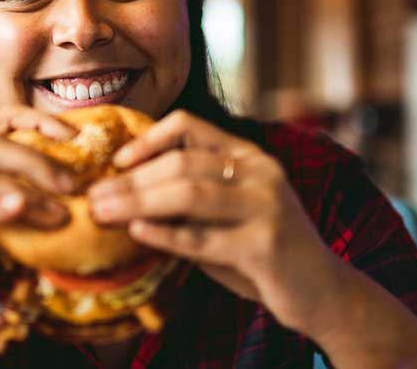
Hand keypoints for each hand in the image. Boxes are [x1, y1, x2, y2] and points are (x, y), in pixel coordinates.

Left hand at [87, 110, 345, 336]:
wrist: (322, 291)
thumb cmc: (262, 250)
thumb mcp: (226, 215)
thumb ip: (188, 200)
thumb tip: (122, 193)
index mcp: (248, 156)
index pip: (189, 126)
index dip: (146, 139)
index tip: (115, 162)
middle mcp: (260, 172)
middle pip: (181, 163)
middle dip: (130, 181)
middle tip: (93, 197)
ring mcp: (266, 206)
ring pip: (189, 194)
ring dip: (138, 203)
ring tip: (103, 213)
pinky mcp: (266, 245)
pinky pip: (204, 237)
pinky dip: (166, 235)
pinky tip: (138, 234)